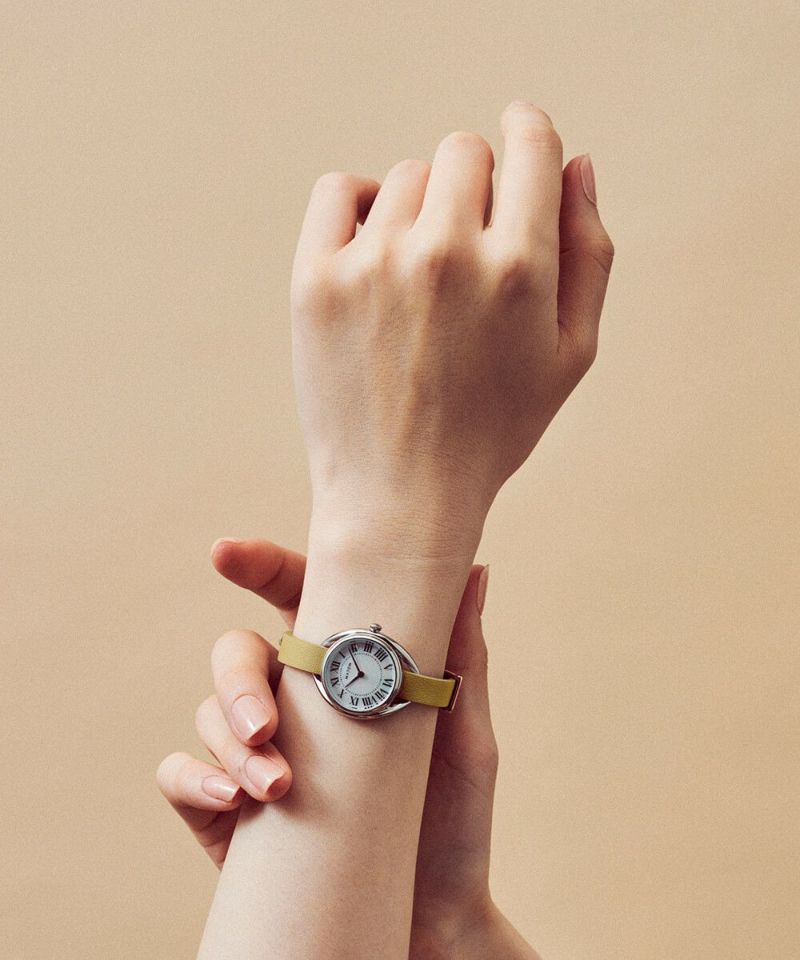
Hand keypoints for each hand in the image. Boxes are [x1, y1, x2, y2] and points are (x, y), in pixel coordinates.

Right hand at [157, 537, 532, 956]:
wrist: (432, 921)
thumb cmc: (453, 820)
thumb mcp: (465, 735)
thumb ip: (460, 656)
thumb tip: (474, 571)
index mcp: (342, 669)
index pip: (294, 600)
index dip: (260, 567)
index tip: (229, 553)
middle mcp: (293, 700)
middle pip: (237, 652)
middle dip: (237, 677)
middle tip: (268, 724)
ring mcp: (255, 752)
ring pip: (208, 710)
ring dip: (231, 739)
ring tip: (275, 784)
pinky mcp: (224, 808)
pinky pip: (179, 774)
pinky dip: (195, 777)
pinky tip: (234, 799)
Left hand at [291, 100, 613, 558]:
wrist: (400, 495)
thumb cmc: (494, 428)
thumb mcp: (571, 354)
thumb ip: (589, 252)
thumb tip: (577, 164)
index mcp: (520, 269)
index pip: (531, 143)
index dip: (530, 134)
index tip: (521, 139)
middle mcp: (446, 253)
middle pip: (465, 152)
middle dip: (477, 186)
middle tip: (470, 247)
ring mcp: (374, 262)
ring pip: (406, 177)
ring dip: (421, 211)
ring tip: (421, 281)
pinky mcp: (315, 279)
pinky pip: (340, 191)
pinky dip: (359, 203)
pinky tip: (375, 244)